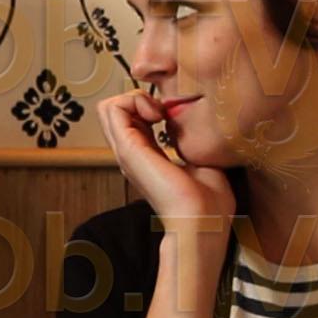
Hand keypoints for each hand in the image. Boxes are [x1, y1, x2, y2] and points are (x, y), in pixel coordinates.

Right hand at [97, 89, 234, 231]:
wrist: (203, 220)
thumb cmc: (209, 202)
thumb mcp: (201, 161)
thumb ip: (190, 142)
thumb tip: (190, 123)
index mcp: (146, 157)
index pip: (131, 120)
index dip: (149, 105)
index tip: (172, 114)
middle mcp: (131, 154)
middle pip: (114, 112)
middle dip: (138, 97)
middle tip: (162, 110)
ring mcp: (125, 152)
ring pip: (108, 107)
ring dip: (134, 97)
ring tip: (157, 111)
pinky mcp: (127, 149)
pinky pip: (112, 109)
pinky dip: (133, 100)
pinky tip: (156, 114)